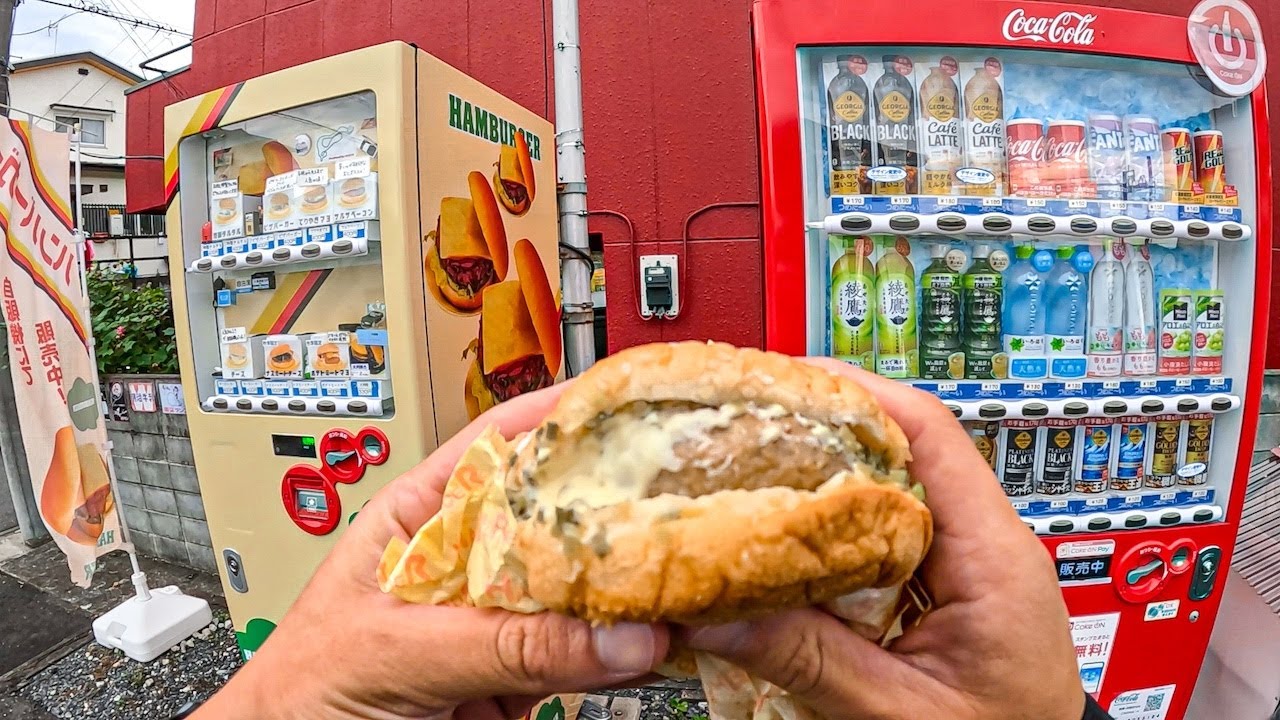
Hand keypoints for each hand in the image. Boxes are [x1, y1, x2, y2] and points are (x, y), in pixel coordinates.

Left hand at [195, 381, 668, 719]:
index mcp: (419, 521)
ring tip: (681, 583)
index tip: (623, 403)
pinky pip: (583, 664)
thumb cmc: (296, 698)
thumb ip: (496, 642)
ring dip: (628, 593)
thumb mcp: (391, 652)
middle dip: (613, 513)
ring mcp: (496, 627)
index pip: (496, 449)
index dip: (558, 419)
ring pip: (579, 595)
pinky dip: (625, 660)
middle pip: (555, 522)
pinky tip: (659, 646)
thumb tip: (608, 637)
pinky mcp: (517, 685)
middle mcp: (467, 566)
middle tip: (675, 504)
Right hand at [685, 361, 1083, 719]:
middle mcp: (988, 546)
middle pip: (901, 452)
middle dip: (822, 432)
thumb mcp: (900, 717)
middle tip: (746, 427)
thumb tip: (717, 615)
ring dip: (823, 479)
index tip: (790, 380)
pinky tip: (784, 538)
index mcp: (996, 559)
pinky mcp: (946, 586)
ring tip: (751, 473)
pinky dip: (832, 527)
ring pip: (888, 492)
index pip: (931, 434)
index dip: (858, 394)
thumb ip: (811, 663)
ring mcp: (968, 564)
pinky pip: (884, 535)